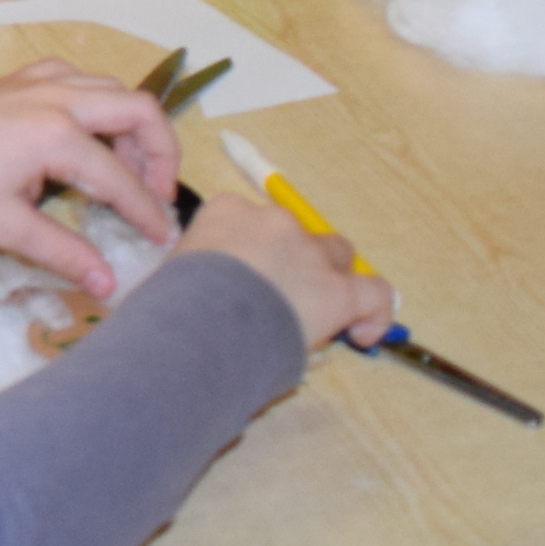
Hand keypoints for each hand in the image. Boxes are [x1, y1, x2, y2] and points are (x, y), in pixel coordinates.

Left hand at [0, 60, 179, 292]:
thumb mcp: (5, 226)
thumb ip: (62, 253)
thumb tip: (106, 283)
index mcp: (57, 136)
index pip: (121, 178)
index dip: (148, 212)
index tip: (164, 238)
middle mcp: (59, 98)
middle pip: (139, 111)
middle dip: (161, 152)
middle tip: (157, 193)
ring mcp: (41, 80)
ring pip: (114, 89)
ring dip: (133, 126)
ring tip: (128, 168)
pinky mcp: (24, 77)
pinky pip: (82, 79)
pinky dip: (101, 103)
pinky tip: (89, 132)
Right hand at [176, 193, 401, 347]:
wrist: (197, 324)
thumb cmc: (170, 303)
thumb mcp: (170, 273)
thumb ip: (193, 273)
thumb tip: (193, 300)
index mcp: (226, 212)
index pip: (247, 219)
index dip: (252, 252)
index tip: (242, 281)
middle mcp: (273, 222)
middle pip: (296, 234)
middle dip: (294, 262)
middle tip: (277, 301)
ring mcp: (309, 254)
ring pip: (336, 256)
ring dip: (330, 279)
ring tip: (318, 315)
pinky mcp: (338, 291)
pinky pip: (374, 293)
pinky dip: (374, 312)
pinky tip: (363, 333)